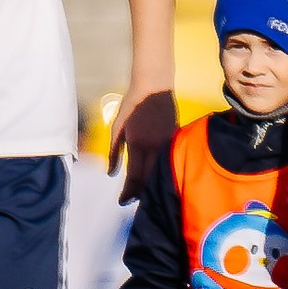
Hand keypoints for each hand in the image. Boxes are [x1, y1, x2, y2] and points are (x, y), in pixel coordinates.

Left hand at [109, 88, 177, 203]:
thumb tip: (111, 174)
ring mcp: (168, 143)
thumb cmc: (132, 104)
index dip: (128, 192)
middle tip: (131, 200)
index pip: (134, 177)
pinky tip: (154, 175)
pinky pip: (169, 161)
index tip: (121, 202)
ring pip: (161, 172)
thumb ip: (114, 152)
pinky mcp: (176, 139)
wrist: (155, 86)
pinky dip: (160, 171)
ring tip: (142, 192)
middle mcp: (155, 147)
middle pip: (149, 179)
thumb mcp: (118, 126)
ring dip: (151, 184)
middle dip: (140, 192)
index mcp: (138, 144)